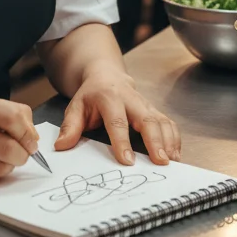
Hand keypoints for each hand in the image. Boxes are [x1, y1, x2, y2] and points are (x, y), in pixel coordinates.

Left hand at [54, 66, 180, 165]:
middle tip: (161, 161)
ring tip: (171, 161)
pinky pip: (168, 122)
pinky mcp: (154, 109)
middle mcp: (131, 99)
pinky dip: (174, 138)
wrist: (106, 74)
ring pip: (161, 120)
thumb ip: (70, 127)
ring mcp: (145, 104)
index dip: (122, 141)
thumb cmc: (91, 95)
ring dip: (168, 140)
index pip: (117, 121)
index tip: (127, 161)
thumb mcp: (75, 106)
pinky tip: (175, 154)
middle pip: (147, 119)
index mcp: (109, 97)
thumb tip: (61, 146)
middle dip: (155, 140)